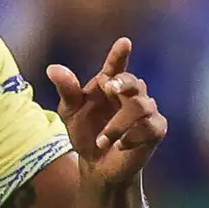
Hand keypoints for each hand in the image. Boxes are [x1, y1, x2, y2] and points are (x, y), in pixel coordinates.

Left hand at [49, 37, 169, 188]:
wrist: (97, 165)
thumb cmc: (85, 133)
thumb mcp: (70, 112)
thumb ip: (66, 90)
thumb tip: (52, 68)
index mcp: (109, 85)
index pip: (116, 66)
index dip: (120, 54)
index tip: (124, 42)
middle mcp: (130, 95)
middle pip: (135, 82)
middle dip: (123, 83)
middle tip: (108, 87)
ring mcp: (146, 112)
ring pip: (141, 106)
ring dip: (119, 124)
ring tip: (102, 141)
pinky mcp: (156, 130)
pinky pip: (151, 126)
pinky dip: (133, 137)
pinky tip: (120, 146)